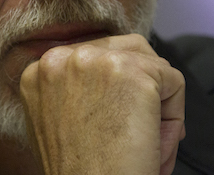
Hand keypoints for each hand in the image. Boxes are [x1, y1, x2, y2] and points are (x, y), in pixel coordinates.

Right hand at [19, 33, 185, 174]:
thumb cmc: (81, 174)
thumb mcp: (57, 123)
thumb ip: (73, 92)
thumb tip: (114, 81)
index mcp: (39, 71)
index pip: (96, 56)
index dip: (117, 92)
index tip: (115, 124)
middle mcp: (61, 59)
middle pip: (128, 50)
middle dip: (142, 90)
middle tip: (137, 133)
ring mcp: (96, 62)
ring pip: (153, 65)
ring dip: (157, 103)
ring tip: (144, 140)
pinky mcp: (132, 74)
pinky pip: (174, 83)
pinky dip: (174, 117)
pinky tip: (153, 146)